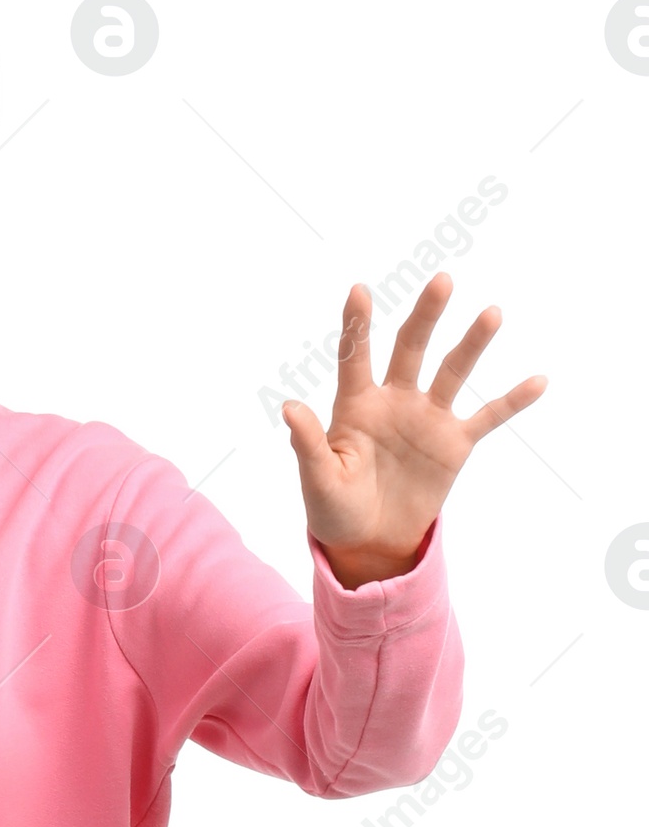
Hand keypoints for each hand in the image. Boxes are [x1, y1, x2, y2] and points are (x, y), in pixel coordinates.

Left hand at [282, 278, 545, 588]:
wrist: (370, 543)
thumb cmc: (335, 510)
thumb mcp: (318, 481)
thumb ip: (308, 443)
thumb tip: (288, 407)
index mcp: (356, 406)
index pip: (356, 357)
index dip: (357, 325)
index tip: (358, 291)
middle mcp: (395, 401)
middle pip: (412, 348)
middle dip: (425, 316)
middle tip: (441, 282)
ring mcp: (427, 418)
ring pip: (453, 371)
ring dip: (472, 343)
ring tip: (492, 314)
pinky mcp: (454, 444)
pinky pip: (488, 417)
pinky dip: (513, 401)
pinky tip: (538, 381)